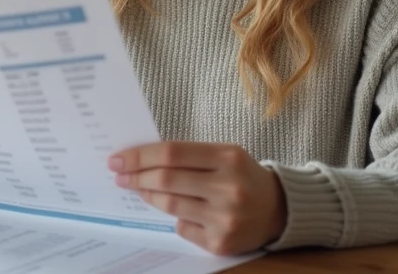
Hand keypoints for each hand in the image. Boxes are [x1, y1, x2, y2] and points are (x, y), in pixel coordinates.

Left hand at [109, 142, 286, 255]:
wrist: (279, 210)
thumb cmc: (242, 176)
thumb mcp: (224, 155)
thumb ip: (188, 155)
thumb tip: (141, 159)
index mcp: (228, 158)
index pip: (172, 154)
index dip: (139, 156)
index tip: (118, 158)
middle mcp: (228, 188)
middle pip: (166, 179)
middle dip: (136, 176)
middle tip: (120, 175)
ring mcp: (225, 218)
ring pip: (170, 205)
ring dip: (148, 196)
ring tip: (140, 189)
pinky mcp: (221, 243)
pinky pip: (182, 228)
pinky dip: (174, 218)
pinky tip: (175, 210)